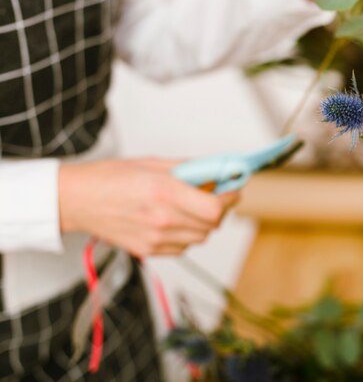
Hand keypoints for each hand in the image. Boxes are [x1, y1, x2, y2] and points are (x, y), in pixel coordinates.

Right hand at [58, 159, 238, 256]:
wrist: (77, 200)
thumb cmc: (111, 177)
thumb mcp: (153, 163)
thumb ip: (189, 169)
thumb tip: (217, 172)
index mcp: (165, 192)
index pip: (215, 208)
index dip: (229, 200)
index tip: (232, 191)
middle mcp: (162, 219)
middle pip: (212, 225)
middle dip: (219, 210)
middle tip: (215, 196)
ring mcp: (155, 239)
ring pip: (200, 238)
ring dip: (203, 223)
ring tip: (190, 207)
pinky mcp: (148, 251)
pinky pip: (182, 247)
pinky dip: (186, 235)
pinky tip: (173, 221)